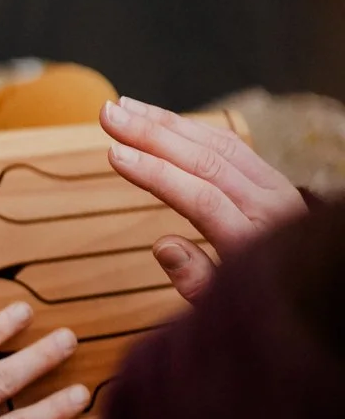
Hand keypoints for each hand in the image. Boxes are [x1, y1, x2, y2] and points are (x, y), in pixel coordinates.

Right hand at [100, 97, 306, 303]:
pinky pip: (229, 144)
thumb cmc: (258, 307)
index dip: (156, 174)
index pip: (201, 199)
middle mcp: (272, 208)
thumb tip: (163, 245)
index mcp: (256, 244)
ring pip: (217, 144)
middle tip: (107, 115)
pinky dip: (190, 129)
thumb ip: (196, 280)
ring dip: (165, 123)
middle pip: (207, 162)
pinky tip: (158, 119)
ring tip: (122, 108)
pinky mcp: (271, 178)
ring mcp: (275, 188)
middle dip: (151, 135)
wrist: (311, 292)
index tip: (114, 154)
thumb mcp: (223, 310)